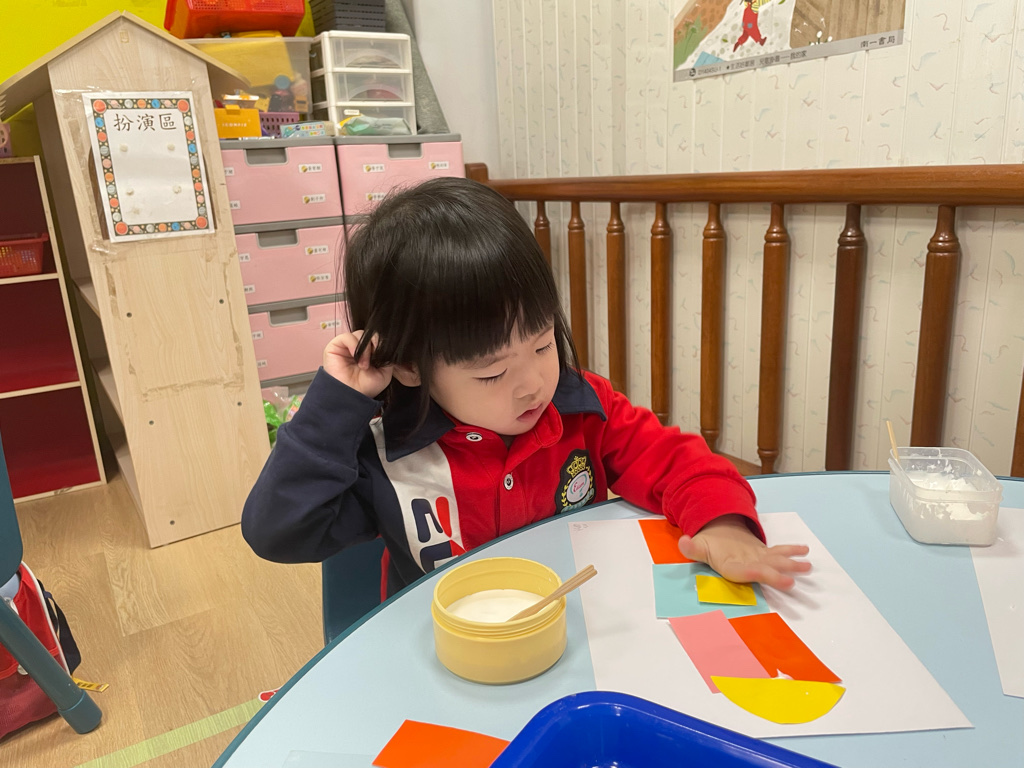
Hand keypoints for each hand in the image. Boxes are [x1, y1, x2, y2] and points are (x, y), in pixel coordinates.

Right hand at [323, 330, 392, 397]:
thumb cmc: (366, 387)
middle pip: (370, 334)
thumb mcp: (385, 371)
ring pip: (360, 334)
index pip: (377, 338)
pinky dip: (355, 345)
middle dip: (375, 345)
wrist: (351, 396)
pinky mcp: (335, 345)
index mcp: (370, 351)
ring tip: (364, 365)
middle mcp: (359, 347)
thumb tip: (385, 344)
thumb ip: (386, 356)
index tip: (383, 356)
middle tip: (374, 361)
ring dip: (365, 349)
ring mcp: (347, 346)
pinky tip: (356, 357)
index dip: (381, 344)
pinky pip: (348, 336)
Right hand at [678, 514, 809, 590]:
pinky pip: (780, 552)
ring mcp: (759, 561)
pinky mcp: (765, 554)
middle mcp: (748, 567)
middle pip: (763, 572)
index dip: (755, 573)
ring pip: (776, 563)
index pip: (744, 572)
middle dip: (777, 577)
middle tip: (790, 582)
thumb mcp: (697, 546)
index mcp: (731, 568)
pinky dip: (792, 551)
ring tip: (806, 566)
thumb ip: (691, 548)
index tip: (765, 575)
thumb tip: (684, 542)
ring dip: (791, 565)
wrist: (718, 540)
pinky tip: (804, 550)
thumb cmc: (708, 546)